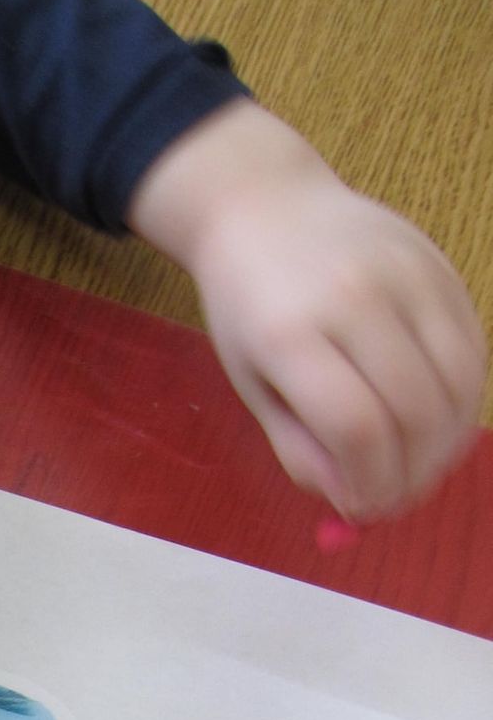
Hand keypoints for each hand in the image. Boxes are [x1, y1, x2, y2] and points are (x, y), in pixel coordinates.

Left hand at [130, 98, 486, 519]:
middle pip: (415, 411)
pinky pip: (473, 351)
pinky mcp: (442, 267)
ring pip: (458, 386)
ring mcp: (407, 277)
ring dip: (446, 446)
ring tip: (415, 469)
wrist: (268, 210)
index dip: (371, 483)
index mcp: (290, 334)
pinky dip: (463, 402)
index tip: (364, 509)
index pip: (356, 428)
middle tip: (395, 501)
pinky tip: (436, 425)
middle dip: (412, 474)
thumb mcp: (252, 382)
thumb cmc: (249, 307)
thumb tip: (351, 501)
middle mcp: (355, 299)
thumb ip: (298, 446)